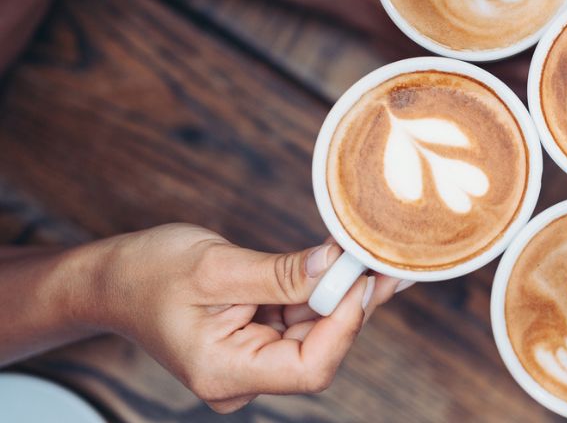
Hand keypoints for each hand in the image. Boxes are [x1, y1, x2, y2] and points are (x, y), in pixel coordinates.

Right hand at [88, 223, 401, 412]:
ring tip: (375, 257)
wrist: (110, 280)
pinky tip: (351, 267)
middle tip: (384, 259)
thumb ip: (281, 273)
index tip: (362, 277)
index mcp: (225, 371)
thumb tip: (337, 265)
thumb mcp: (216, 266)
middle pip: (319, 350)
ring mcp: (250, 363)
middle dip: (351, 304)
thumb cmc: (148, 272)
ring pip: (315, 333)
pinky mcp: (256, 342)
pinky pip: (301, 321)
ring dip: (343, 295)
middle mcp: (241, 379)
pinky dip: (323, 293)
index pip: (310, 367)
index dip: (345, 324)